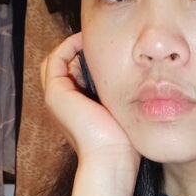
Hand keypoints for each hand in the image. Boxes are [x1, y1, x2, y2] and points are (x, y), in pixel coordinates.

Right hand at [40, 33, 139, 171]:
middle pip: (60, 64)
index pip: (71, 72)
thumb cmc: (122, 143)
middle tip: (98, 38)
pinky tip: (89, 40)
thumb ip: (121, 95)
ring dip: (73, 45)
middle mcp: (61, 101)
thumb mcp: (122, 113)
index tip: (108, 46)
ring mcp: (55, 97)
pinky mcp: (56, 93)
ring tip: (94, 36)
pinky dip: (70, 46)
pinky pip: (56, 59)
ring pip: (55, 60)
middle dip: (77, 49)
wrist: (110, 159)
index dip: (84, 57)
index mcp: (73, 107)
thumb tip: (140, 77)